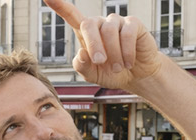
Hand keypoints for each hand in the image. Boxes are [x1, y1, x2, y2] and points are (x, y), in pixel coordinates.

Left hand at [44, 0, 160, 90]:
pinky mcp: (133, 24)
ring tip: (118, 67)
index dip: (60, 6)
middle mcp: (100, 24)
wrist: (135, 77)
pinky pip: (127, 33)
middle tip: (100, 62)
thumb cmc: (111, 73)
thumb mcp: (92, 74)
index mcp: (85, 33)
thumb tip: (81, 52)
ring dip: (113, 53)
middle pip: (89, 24)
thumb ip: (82, 66)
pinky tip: (129, 62)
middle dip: (93, 45)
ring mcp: (116, 22)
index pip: (71, 15)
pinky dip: (127, 51)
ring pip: (109, 31)